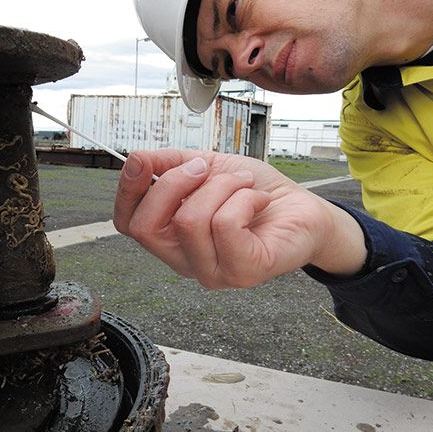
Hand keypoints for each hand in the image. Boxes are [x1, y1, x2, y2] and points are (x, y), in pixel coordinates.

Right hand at [113, 150, 366, 288]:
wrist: (305, 208)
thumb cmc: (254, 192)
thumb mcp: (207, 167)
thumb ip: (169, 163)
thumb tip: (136, 158)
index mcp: (170, 239)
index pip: (127, 225)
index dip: (127, 190)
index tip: (143, 160)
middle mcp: (185, 262)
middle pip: (147, 228)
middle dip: (172, 183)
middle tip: (204, 167)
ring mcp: (213, 273)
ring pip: (189, 221)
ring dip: (219, 186)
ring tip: (243, 182)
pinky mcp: (244, 272)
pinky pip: (225, 226)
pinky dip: (242, 199)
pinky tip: (257, 200)